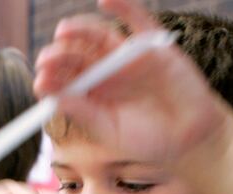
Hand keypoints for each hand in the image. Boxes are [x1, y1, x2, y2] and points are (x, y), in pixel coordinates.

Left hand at [34, 0, 229, 165]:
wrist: (192, 138)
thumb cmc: (150, 139)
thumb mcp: (112, 132)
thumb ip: (86, 113)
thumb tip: (55, 98)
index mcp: (92, 93)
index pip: (65, 79)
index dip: (51, 77)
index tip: (40, 81)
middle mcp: (106, 72)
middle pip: (76, 55)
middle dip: (59, 55)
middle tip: (47, 60)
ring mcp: (127, 56)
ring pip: (98, 36)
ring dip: (79, 30)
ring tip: (63, 32)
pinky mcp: (152, 45)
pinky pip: (136, 20)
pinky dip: (122, 6)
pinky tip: (105, 1)